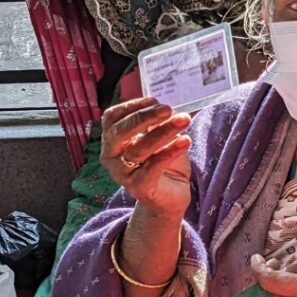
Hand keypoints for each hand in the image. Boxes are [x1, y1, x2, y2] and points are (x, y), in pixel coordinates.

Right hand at [100, 97, 192, 217]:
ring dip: (163, 132)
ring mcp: (122, 174)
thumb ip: (156, 122)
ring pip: (139, 149)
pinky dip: (170, 151)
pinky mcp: (138, 187)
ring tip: (184, 120)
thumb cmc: (161, 161)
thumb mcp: (156, 137)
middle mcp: (110, 156)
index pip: (112, 117)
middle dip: (144, 117)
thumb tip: (165, 105)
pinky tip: (186, 141)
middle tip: (167, 108)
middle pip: (120, 132)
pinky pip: (153, 167)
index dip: (131, 106)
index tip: (154, 99)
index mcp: (111, 139)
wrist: (168, 197)